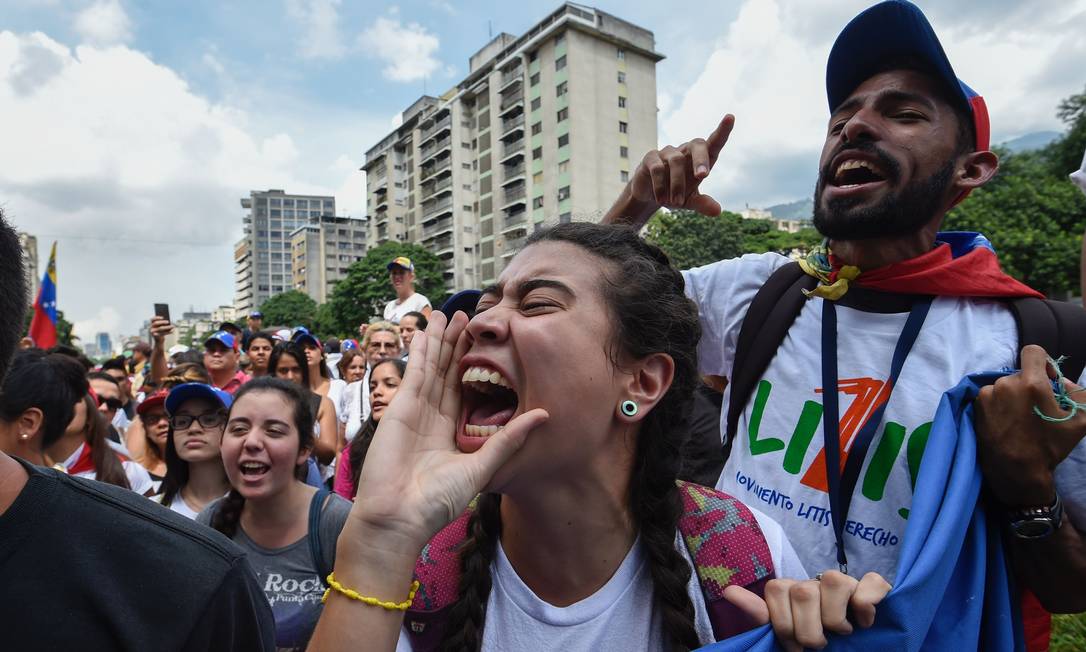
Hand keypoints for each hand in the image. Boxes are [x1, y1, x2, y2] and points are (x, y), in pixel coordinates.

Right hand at [149, 316, 172, 343]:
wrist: (159, 340)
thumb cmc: (161, 331)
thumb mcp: (161, 327)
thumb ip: (163, 323)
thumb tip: (168, 321)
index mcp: (151, 324)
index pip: (152, 319)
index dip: (157, 317)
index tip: (163, 317)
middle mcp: (150, 327)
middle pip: (156, 323)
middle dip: (162, 322)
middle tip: (168, 321)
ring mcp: (152, 332)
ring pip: (160, 328)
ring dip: (167, 327)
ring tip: (173, 326)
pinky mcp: (156, 336)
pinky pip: (163, 333)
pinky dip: (168, 332)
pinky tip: (173, 330)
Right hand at [344, 311, 547, 554]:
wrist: (399, 517)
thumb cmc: (437, 501)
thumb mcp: (482, 466)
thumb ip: (509, 438)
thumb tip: (544, 415)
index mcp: (450, 431)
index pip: (462, 389)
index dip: (469, 365)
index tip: (481, 342)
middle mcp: (432, 417)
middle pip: (445, 372)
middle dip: (454, 345)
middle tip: (466, 316)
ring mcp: (414, 411)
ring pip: (429, 367)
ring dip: (436, 340)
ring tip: (445, 314)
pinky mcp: (399, 408)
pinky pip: (413, 373)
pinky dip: (418, 351)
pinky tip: (424, 331)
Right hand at [629, 113, 733, 215]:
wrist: (650, 196)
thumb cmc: (675, 192)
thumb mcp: (690, 201)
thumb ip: (703, 203)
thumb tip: (718, 211)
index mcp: (700, 159)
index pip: (714, 141)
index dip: (723, 130)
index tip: (730, 117)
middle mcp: (685, 151)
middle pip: (698, 145)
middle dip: (701, 159)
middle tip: (703, 177)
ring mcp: (667, 152)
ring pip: (676, 161)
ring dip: (677, 184)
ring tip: (675, 203)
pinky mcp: (651, 158)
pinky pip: (658, 168)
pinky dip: (661, 186)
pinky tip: (661, 199)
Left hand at [724, 571, 890, 651]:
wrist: (854, 650)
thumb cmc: (815, 640)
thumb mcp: (786, 633)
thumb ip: (761, 616)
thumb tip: (729, 591)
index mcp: (793, 591)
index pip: (775, 589)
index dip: (783, 623)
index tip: (795, 647)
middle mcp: (817, 582)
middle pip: (802, 591)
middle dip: (809, 630)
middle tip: (819, 646)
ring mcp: (847, 582)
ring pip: (834, 581)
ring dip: (836, 619)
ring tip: (842, 634)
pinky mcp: (874, 587)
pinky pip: (871, 583)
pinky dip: (866, 604)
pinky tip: (865, 623)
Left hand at [975, 345, 1085, 505]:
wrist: (1016, 471)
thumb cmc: (1049, 447)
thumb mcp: (1080, 421)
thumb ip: (1079, 393)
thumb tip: (1063, 382)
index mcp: (1031, 383)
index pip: (1033, 351)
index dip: (1043, 362)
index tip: (1047, 379)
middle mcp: (1005, 384)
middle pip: (1020, 373)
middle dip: (1030, 385)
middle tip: (1037, 408)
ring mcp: (987, 394)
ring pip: (1005, 385)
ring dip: (1014, 395)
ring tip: (1020, 418)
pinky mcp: (976, 406)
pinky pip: (991, 396)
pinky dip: (1000, 404)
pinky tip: (1007, 422)